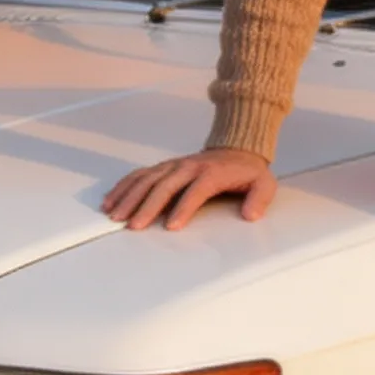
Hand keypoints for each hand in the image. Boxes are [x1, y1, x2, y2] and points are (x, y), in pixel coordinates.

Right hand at [104, 146, 276, 230]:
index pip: (196, 190)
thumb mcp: (264, 184)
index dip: (184, 207)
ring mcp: (174, 165)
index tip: (172, 226)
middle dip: (147, 206)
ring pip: (147, 179)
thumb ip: (260, 198)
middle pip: (165, 185)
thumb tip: (252, 215)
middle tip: (134, 225)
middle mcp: (188, 167)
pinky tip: (110, 200)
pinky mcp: (164, 167)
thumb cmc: (247, 172)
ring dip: (129, 197)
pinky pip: (140, 175)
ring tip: (115, 215)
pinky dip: (124, 186)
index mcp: (211, 172)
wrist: (237, 149)